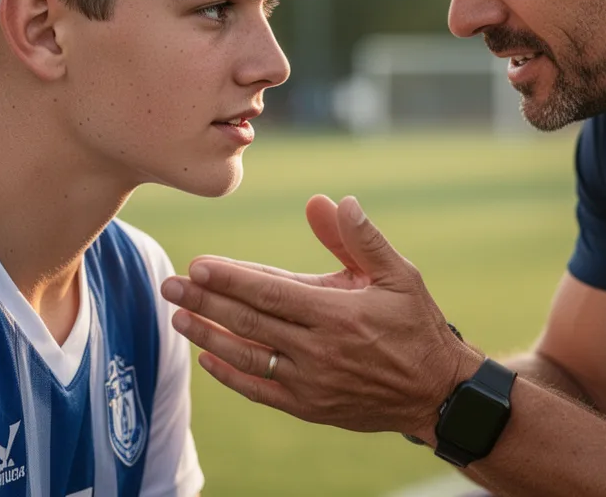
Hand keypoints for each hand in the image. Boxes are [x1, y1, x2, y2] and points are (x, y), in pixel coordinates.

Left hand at [160, 195, 482, 440]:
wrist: (435, 392)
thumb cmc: (417, 325)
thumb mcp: (399, 275)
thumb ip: (361, 239)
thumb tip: (332, 200)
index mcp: (336, 313)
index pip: (270, 291)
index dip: (230, 278)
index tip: (198, 264)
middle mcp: (317, 349)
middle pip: (248, 321)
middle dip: (205, 301)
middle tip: (170, 283)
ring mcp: (310, 382)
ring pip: (246, 356)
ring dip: (207, 336)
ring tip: (177, 316)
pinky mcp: (309, 405)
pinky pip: (259, 389)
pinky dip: (230, 374)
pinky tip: (207, 358)